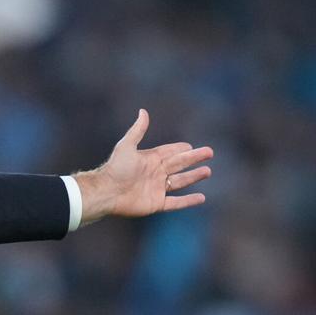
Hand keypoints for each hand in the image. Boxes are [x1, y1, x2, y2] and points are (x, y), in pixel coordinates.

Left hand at [74, 109, 212, 224]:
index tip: (191, 146)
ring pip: (180, 182)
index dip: (180, 149)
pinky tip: (202, 198)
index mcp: (149, 160)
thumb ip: (137, 130)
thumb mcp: (126, 146)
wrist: (106, 192)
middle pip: (179, 164)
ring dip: (194, 176)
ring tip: (208, 171)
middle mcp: (154, 173)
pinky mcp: (156, 203)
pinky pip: (176, 202)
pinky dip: (189, 201)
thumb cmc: (115, 169)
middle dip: (194, 158)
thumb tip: (143, 111)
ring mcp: (156, 189)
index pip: (169, 152)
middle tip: (209, 152)